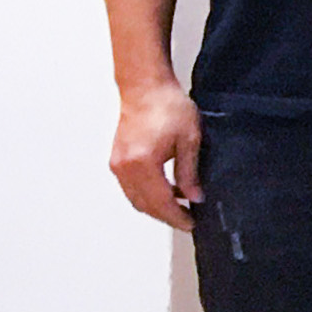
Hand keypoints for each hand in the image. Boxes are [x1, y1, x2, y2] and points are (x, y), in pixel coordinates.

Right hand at [108, 81, 201, 224]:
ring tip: (181, 205)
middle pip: (145, 205)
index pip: (160, 202)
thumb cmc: (168, 106)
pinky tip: (168, 190)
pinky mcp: (117, 158)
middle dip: (167, 216)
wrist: (145, 87)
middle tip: (188, 219)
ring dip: (156, 206)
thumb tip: (194, 197)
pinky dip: (147, 194)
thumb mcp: (189, 141)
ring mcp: (117, 163)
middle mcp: (124, 166)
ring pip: (136, 198)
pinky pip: (130, 186)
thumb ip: (189, 172)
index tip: (191, 224)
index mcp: (142, 163)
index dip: (177, 217)